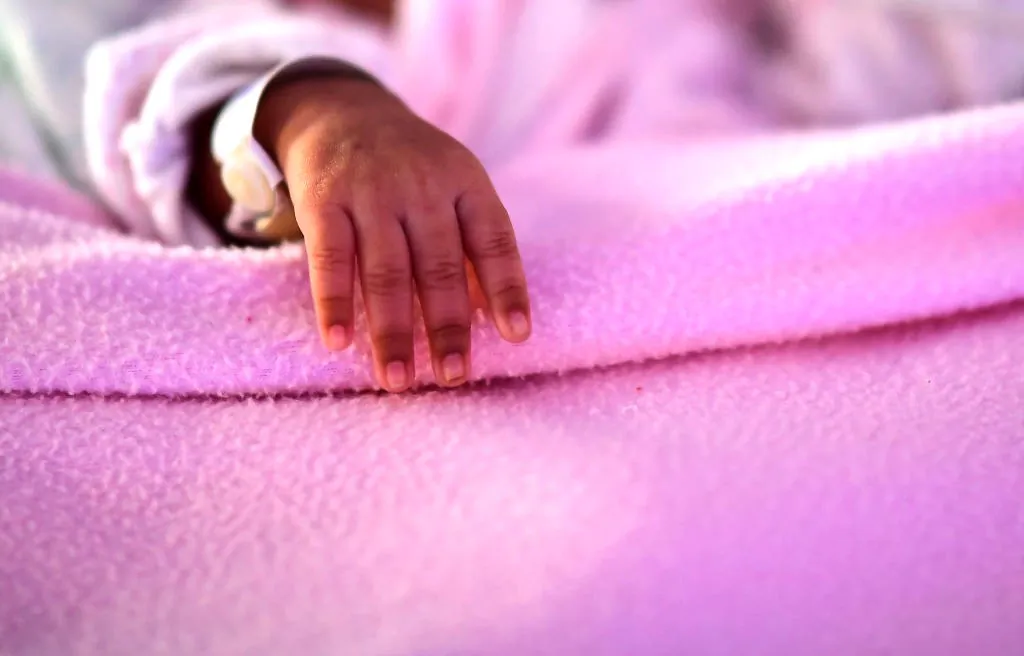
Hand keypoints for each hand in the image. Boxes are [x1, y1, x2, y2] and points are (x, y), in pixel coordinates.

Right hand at [255, 73, 531, 391]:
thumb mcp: (454, 186)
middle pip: (440, 266)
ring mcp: (371, 192)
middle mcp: (422, 187)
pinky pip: (330, 259)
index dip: (508, 289)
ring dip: (392, 330)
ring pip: (387, 271)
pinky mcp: (323, 200)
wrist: (341, 112)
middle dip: (448, 326)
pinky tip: (338, 342)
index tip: (517, 336)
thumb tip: (497, 319)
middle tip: (453, 376)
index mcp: (466, 183)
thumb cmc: (412, 169)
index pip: (494, 241)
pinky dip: (334, 302)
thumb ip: (473, 243)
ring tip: (398, 380)